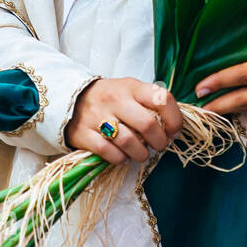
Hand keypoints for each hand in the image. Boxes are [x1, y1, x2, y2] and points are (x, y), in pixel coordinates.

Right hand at [64, 77, 182, 165]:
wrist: (71, 99)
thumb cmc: (111, 98)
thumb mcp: (131, 90)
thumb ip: (151, 104)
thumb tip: (174, 129)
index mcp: (132, 87)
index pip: (162, 99)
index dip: (174, 119)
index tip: (174, 131)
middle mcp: (115, 99)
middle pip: (148, 125)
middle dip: (159, 142)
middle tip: (159, 146)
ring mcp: (98, 117)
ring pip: (129, 142)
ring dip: (141, 154)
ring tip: (141, 154)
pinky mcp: (84, 134)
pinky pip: (108, 152)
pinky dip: (120, 159)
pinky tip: (122, 156)